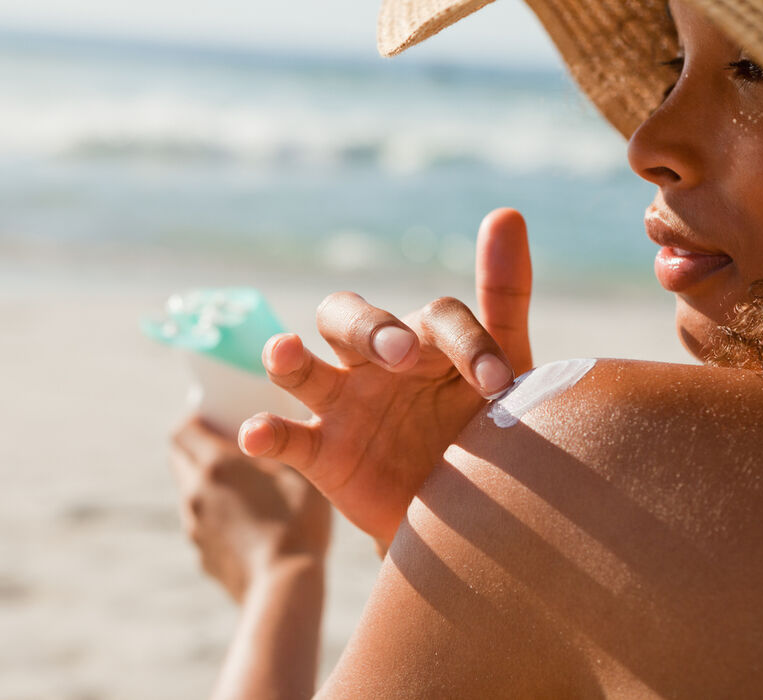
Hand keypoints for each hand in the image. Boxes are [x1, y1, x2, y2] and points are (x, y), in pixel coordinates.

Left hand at [170, 417, 330, 602]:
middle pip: (180, 457)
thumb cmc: (298, 521)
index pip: (183, 428)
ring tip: (245, 487)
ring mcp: (195, 526)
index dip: (197, 418)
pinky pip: (202, 522)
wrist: (284, 586)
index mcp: (216, 464)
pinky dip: (217, 514)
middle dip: (198, 446)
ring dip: (208, 482)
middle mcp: (195, 492)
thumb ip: (282, 441)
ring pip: (190, 492)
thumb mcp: (300, 469)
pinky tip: (249, 522)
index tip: (219, 417)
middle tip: (231, 446)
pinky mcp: (202, 554)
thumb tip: (275, 423)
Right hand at [238, 208, 531, 544]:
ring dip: (285, 356)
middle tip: (398, 355)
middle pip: (347, 317)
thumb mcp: (506, 368)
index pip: (438, 318)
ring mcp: (343, 405)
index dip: (468, 344)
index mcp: (424, 339)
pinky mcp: (322, 453)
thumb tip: (506, 211)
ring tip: (284, 350)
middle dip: (368, 328)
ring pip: (300, 367)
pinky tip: (255, 434)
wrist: (471, 517)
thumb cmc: (486, 433)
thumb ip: (504, 294)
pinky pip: (286, 438)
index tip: (498, 384)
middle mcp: (375, 362)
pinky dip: (265, 433)